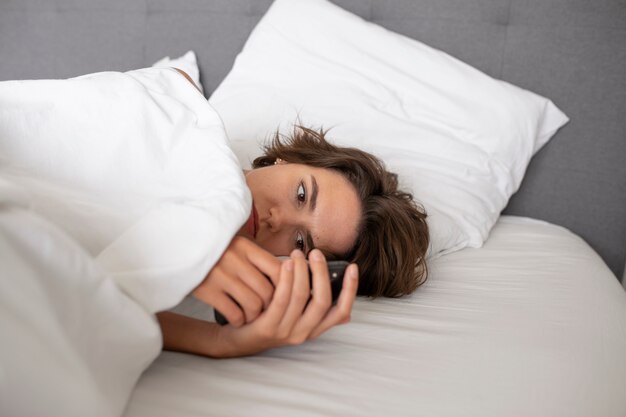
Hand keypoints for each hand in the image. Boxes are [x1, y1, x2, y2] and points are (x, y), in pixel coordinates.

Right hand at [192, 236, 280, 326]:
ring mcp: (220, 274)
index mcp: (245, 246)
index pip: (278, 269)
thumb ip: (257, 260)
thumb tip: (287, 278)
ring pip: (253, 304)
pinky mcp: (206, 290)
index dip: (285, 287)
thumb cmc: (213, 256)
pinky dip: (238, 320)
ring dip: (254, 316)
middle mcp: (234, 258)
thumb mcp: (235, 248)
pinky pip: (234, 313)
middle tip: (265, 312)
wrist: (176, 254)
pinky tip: (236, 319)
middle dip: (269, 306)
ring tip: (250, 317)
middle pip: (267, 291)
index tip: (282, 296)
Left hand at [214, 248, 358, 357]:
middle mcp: (304, 333)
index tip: (352, 267)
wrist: (238, 339)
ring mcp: (286, 332)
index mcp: (314, 329)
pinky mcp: (268, 328)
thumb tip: (338, 287)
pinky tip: (285, 264)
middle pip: (322, 300)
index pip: (341, 312)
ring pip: (302, 297)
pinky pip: (281, 299)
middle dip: (321, 273)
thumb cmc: (268, 317)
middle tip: (316, 253)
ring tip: (297, 253)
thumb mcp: (294, 314)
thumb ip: (313, 303)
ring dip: (302, 271)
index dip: (350, 289)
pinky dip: (286, 279)